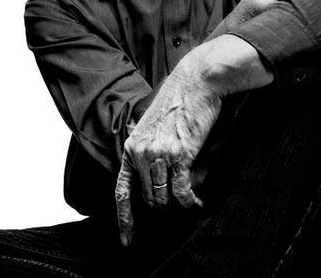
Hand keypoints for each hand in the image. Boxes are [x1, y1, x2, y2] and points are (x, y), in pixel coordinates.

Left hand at [115, 55, 221, 246]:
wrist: (196, 81)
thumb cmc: (178, 101)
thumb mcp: (153, 124)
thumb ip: (148, 149)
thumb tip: (154, 178)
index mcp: (132, 146)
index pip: (122, 190)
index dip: (124, 218)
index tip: (127, 239)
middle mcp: (142, 152)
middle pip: (147, 198)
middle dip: (162, 207)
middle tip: (177, 204)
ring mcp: (160, 154)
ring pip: (164, 198)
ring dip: (177, 205)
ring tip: (190, 201)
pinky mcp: (180, 154)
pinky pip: (182, 191)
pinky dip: (190, 202)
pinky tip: (198, 203)